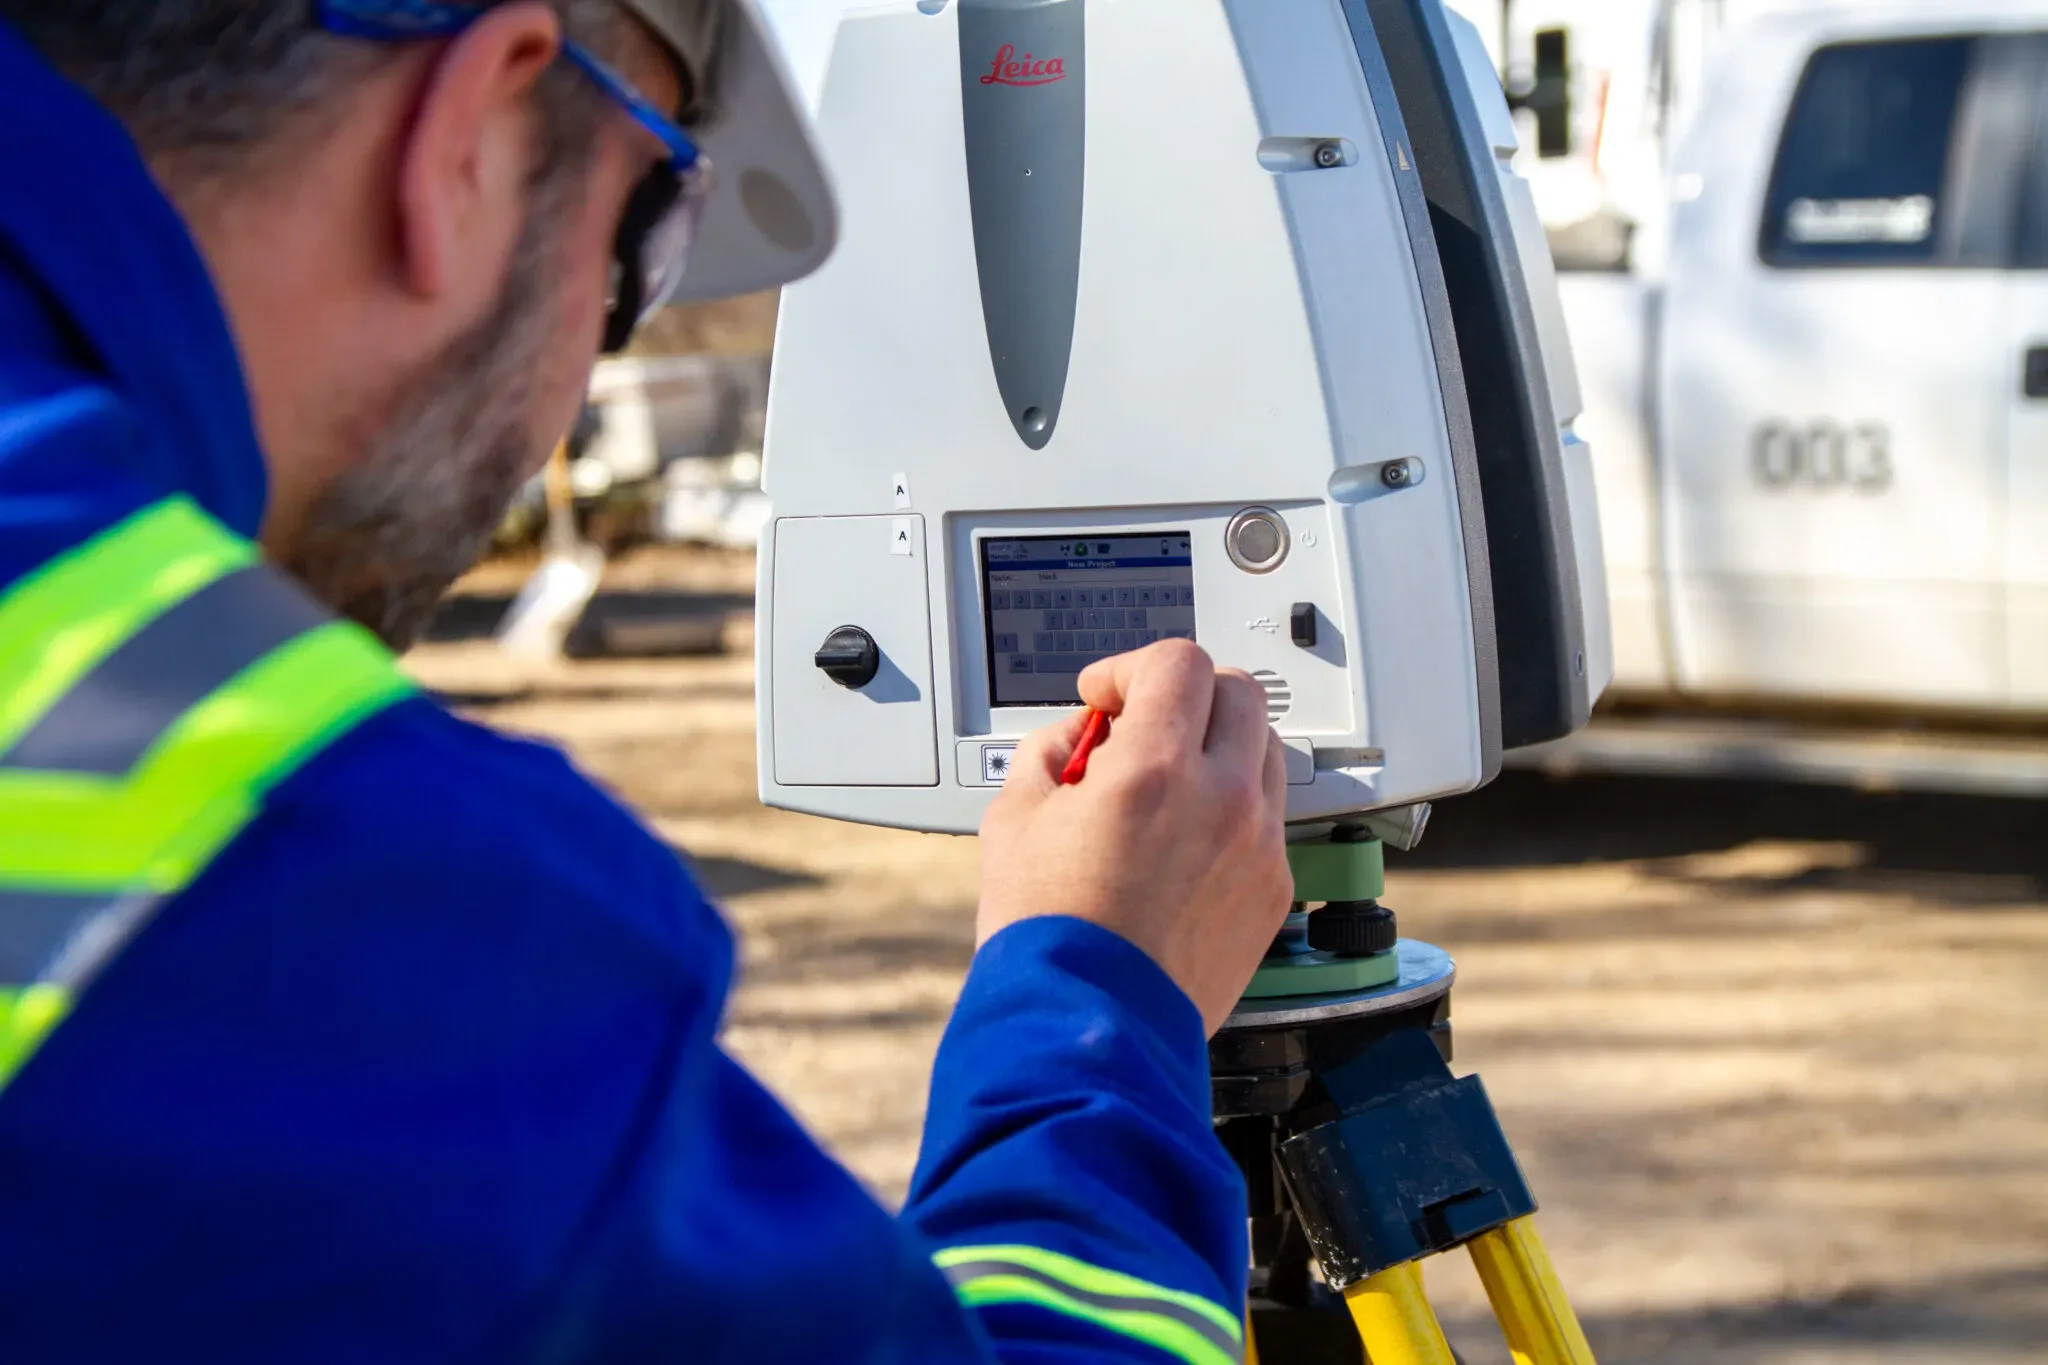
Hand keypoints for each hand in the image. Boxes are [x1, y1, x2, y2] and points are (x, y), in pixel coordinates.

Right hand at [977, 640, 1292, 1034]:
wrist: (1088, 1027)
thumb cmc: (1048, 937)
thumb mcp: (1013, 820)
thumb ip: (1050, 751)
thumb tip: (1080, 735)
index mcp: (1156, 770)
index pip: (1177, 662)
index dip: (1131, 666)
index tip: (1107, 696)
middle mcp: (1223, 800)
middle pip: (1237, 691)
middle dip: (1184, 693)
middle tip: (1143, 721)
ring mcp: (1258, 847)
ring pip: (1264, 750)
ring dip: (1217, 745)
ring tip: (1166, 782)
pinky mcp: (1273, 890)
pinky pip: (1268, 818)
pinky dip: (1233, 807)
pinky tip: (1186, 838)